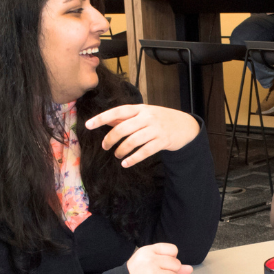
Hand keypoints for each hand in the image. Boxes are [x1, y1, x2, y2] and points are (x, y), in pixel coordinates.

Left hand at [85, 103, 200, 166]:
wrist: (185, 126)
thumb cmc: (161, 119)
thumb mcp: (144, 114)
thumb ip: (126, 117)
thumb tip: (106, 121)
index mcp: (140, 109)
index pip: (117, 112)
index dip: (102, 118)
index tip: (88, 125)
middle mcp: (148, 118)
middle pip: (123, 129)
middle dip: (110, 139)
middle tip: (105, 147)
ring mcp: (156, 129)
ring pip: (133, 141)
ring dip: (121, 151)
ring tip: (117, 155)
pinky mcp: (163, 141)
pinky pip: (145, 152)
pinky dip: (133, 159)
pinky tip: (126, 163)